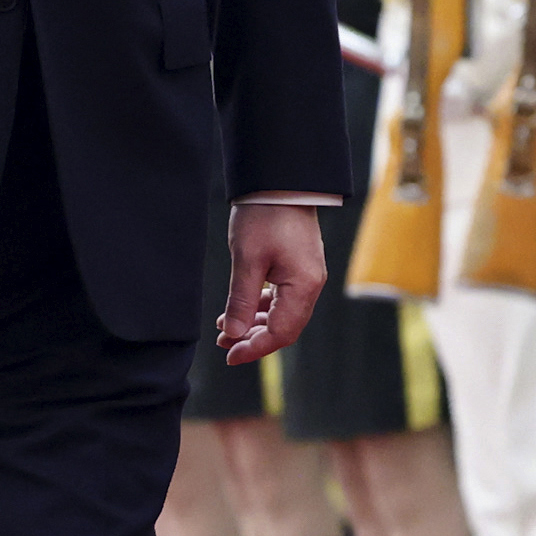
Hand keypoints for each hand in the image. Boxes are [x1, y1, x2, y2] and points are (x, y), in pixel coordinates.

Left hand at [218, 202, 327, 363]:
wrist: (280, 180)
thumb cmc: (264, 216)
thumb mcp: (247, 261)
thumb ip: (241, 301)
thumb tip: (234, 334)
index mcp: (303, 286)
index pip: (280, 333)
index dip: (254, 348)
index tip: (229, 355)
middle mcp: (311, 285)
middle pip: (285, 328)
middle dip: (254, 338)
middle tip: (224, 342)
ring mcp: (307, 275)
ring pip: (283, 314)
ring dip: (256, 323)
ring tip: (227, 326)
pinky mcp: (299, 266)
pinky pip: (283, 298)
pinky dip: (262, 306)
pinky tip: (242, 307)